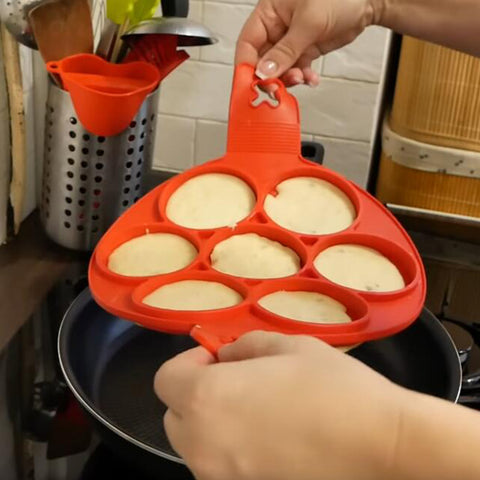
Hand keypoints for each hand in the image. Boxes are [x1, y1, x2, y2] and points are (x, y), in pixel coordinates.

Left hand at [154, 331, 403, 479]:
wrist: (382, 448)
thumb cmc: (332, 387)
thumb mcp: (288, 346)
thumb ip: (244, 346)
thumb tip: (225, 357)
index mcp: (207, 399)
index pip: (165, 380)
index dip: (188, 363)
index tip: (216, 358)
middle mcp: (202, 446)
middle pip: (174, 417)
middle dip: (196, 395)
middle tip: (235, 383)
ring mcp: (221, 478)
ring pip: (196, 446)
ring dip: (212, 425)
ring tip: (256, 413)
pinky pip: (221, 468)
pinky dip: (232, 452)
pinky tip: (271, 442)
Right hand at [235, 0, 380, 86]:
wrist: (367, 0)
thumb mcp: (308, 23)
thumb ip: (285, 51)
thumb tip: (264, 72)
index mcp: (269, 12)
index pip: (247, 43)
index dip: (246, 66)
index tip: (250, 85)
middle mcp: (277, 27)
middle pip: (262, 60)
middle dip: (271, 77)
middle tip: (277, 89)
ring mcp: (290, 40)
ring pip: (280, 69)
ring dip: (288, 79)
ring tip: (301, 78)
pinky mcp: (305, 50)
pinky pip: (296, 70)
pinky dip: (302, 77)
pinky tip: (310, 78)